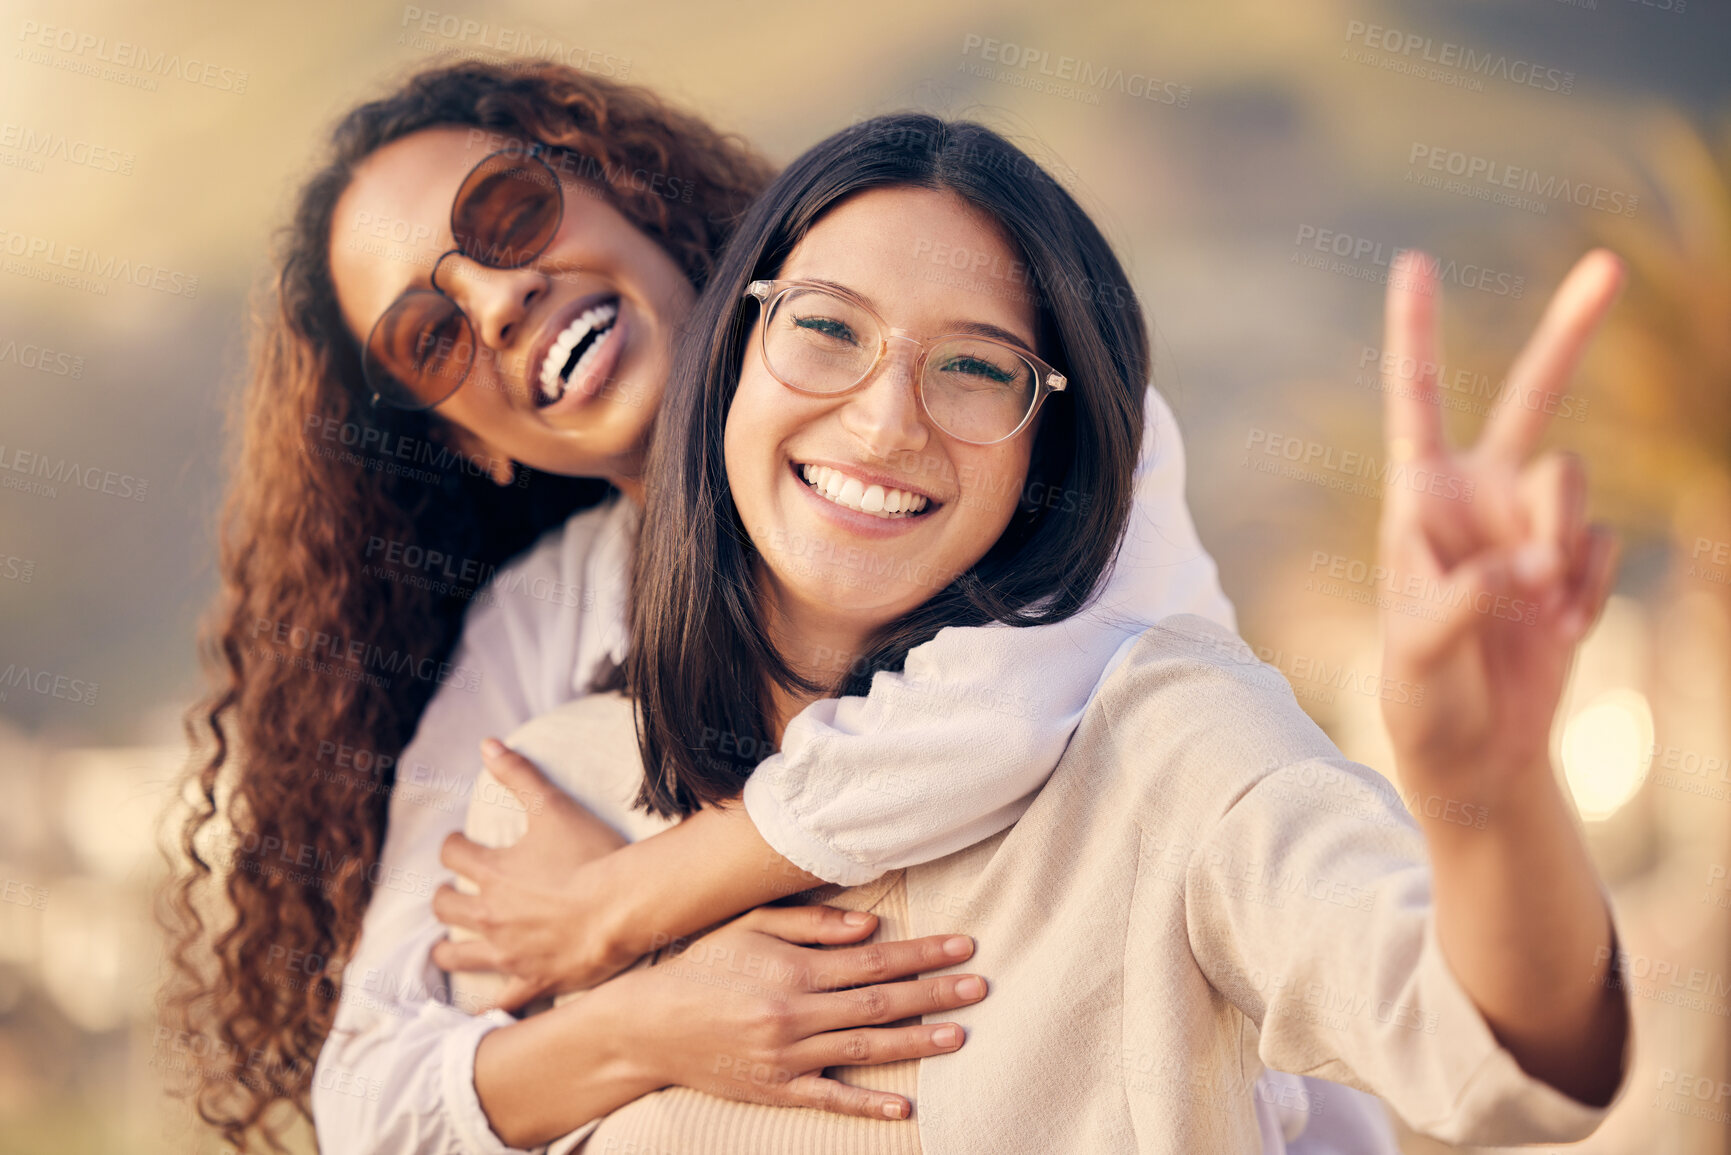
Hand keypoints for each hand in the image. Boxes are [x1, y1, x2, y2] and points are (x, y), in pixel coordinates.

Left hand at [432, 739, 629, 1008]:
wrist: (622, 908)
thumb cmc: (591, 855)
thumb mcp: (554, 807)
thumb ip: (519, 775)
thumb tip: (487, 743)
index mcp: (491, 871)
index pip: (452, 855)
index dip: (454, 846)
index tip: (460, 845)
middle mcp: (489, 914)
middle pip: (446, 907)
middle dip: (445, 898)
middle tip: (452, 894)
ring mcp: (506, 953)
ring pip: (456, 956)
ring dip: (446, 950)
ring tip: (445, 949)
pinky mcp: (529, 981)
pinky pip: (497, 1004)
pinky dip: (483, 1010)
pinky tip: (476, 1015)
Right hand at [613, 903, 986, 1119]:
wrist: (649, 1025)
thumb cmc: (704, 964)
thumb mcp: (750, 926)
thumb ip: (812, 925)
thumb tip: (871, 927)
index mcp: (793, 967)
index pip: (874, 959)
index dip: (922, 953)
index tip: (963, 945)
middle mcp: (795, 1011)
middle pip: (880, 1001)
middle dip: (935, 993)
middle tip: (980, 986)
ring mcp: (787, 1055)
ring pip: (865, 1047)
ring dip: (917, 1042)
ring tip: (960, 1035)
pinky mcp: (777, 1089)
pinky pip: (830, 1097)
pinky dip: (868, 1102)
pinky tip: (905, 1105)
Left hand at [1376, 249, 1622, 808]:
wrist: (1479, 752)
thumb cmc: (1422, 696)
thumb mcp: (1418, 649)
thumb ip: (1464, 599)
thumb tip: (1529, 564)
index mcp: (1419, 498)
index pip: (1419, 401)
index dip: (1418, 333)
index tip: (1416, 262)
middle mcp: (1479, 497)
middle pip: (1532, 398)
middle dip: (1570, 331)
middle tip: (1608, 263)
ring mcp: (1534, 528)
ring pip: (1575, 485)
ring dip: (1561, 538)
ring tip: (1534, 600)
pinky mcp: (1577, 566)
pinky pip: (1604, 550)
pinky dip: (1585, 593)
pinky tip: (1556, 631)